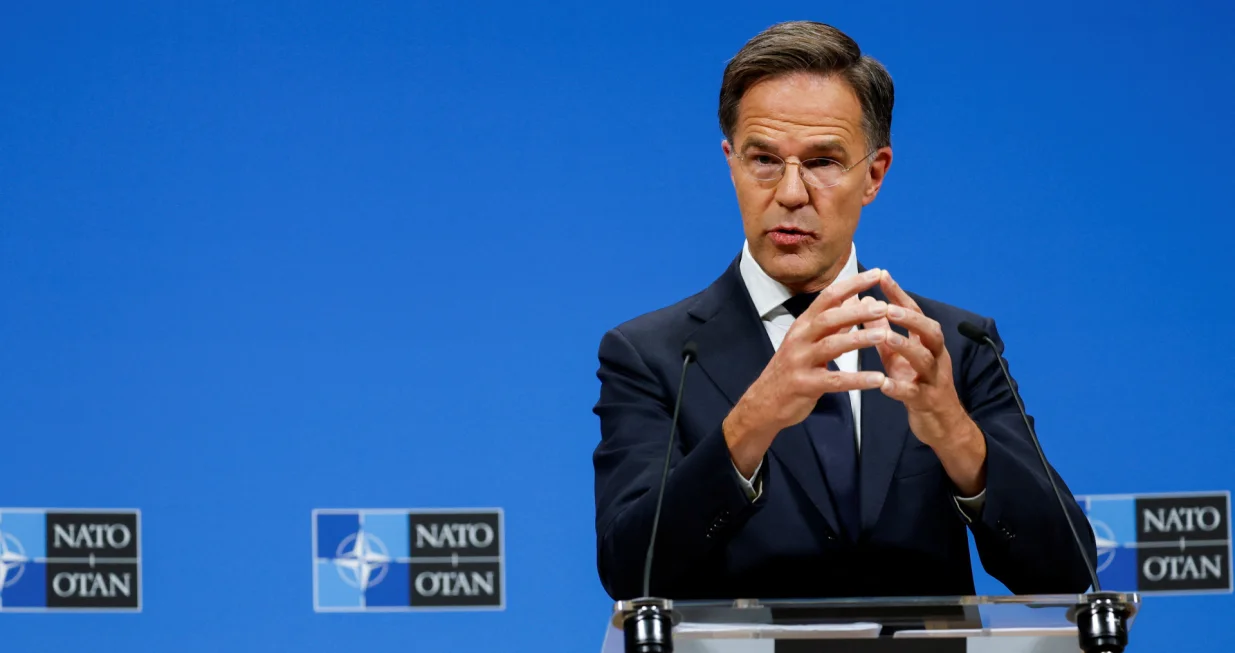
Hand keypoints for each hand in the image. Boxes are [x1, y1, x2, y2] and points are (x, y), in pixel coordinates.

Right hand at [724, 268, 889, 475]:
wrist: (764, 401)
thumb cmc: (792, 368)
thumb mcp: (809, 341)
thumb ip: (833, 324)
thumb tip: (857, 299)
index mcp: (803, 324)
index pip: (828, 297)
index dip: (852, 284)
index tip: (877, 274)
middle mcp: (800, 338)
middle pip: (828, 318)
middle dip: (856, 311)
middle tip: (884, 306)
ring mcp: (800, 361)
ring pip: (831, 346)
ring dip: (858, 339)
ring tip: (883, 336)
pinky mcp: (805, 385)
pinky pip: (835, 381)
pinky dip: (857, 380)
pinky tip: (878, 380)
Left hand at [865, 271, 985, 493]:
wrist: (942, 425)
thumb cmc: (917, 384)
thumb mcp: (898, 357)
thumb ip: (884, 332)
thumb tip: (867, 303)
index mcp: (927, 343)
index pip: (916, 312)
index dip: (900, 295)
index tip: (882, 275)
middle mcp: (935, 357)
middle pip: (930, 331)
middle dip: (910, 318)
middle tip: (888, 307)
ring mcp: (933, 380)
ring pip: (925, 359)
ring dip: (905, 347)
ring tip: (885, 337)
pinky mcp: (927, 403)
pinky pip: (915, 394)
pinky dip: (900, 388)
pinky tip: (884, 384)